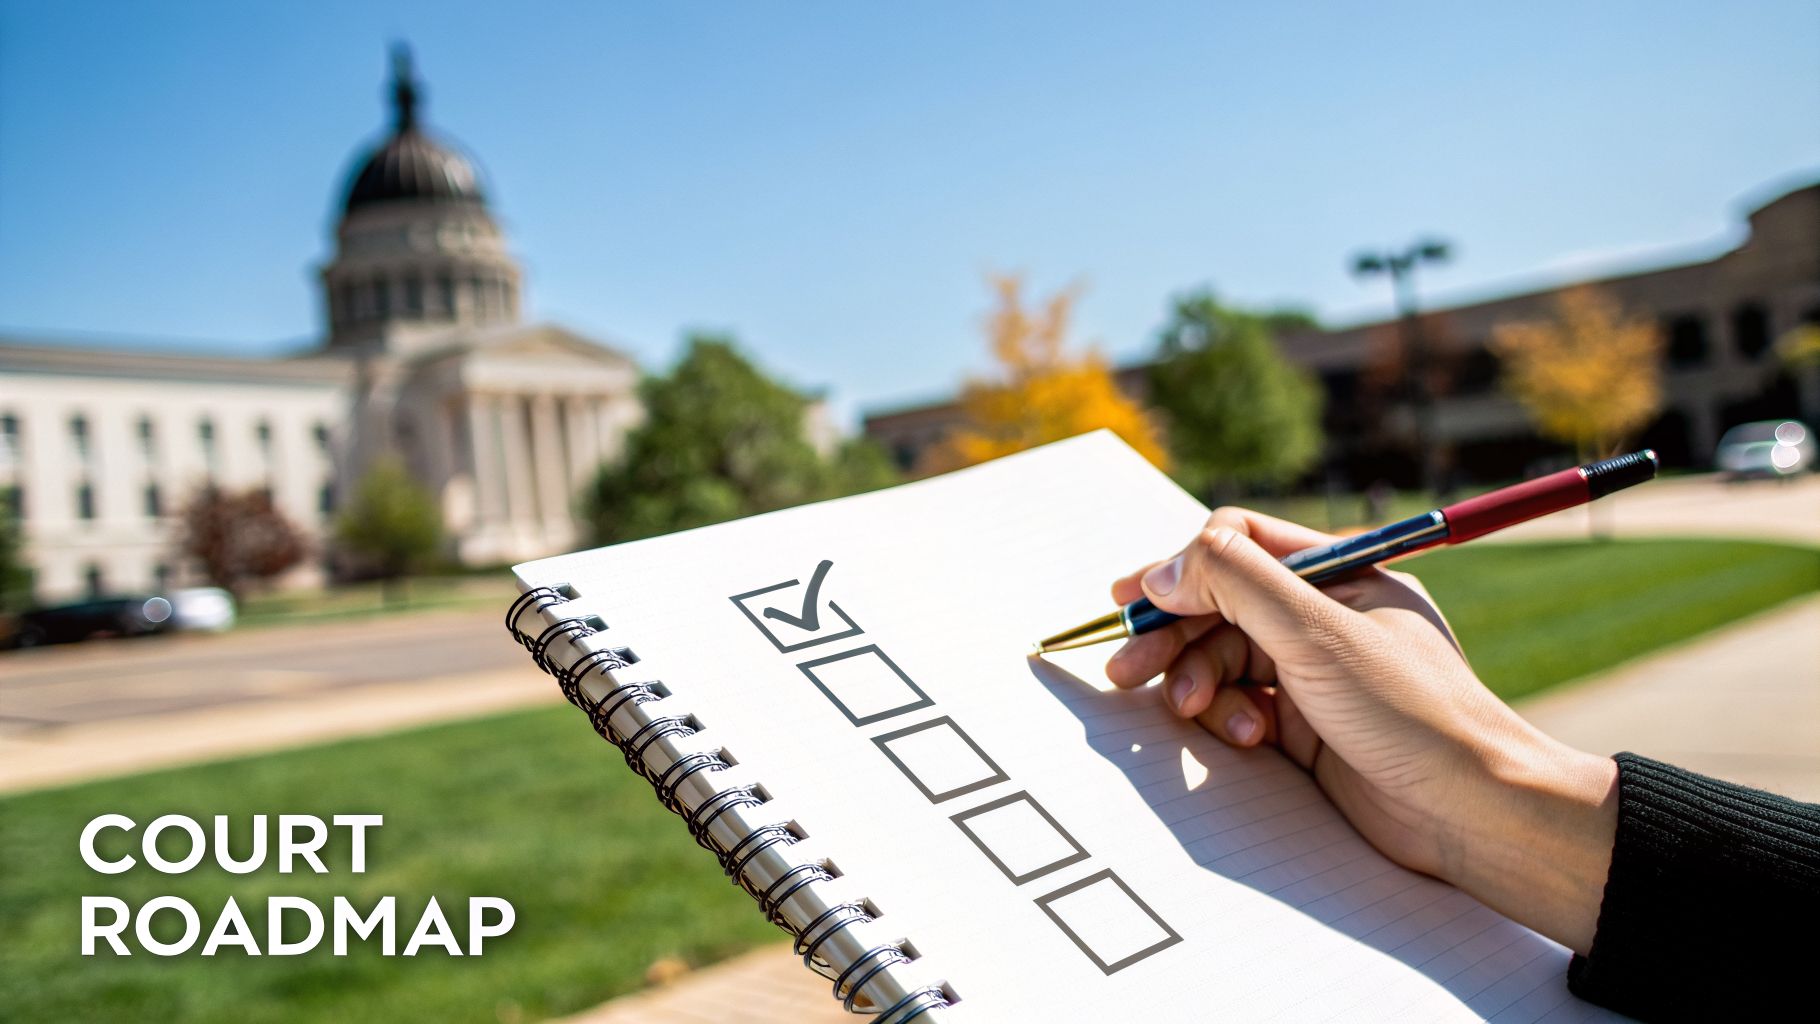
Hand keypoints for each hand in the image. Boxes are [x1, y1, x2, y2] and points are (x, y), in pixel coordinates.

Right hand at [1106, 507, 1617, 954]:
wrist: (1470, 811)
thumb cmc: (1412, 712)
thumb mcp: (1318, 633)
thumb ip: (1237, 585)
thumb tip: (1164, 570)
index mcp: (1341, 574)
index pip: (1242, 545)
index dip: (1184, 567)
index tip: (1139, 600)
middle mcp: (1323, 619)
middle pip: (1221, 606)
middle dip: (1172, 634)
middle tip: (1125, 666)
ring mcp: (1312, 675)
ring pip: (1222, 660)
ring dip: (1196, 682)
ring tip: (1187, 709)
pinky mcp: (1303, 729)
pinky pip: (1238, 707)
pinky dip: (1227, 717)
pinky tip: (1246, 739)